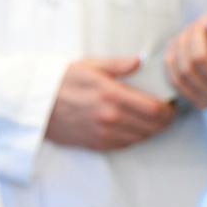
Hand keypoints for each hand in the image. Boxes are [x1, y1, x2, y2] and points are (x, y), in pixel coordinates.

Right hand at [43, 56, 175, 151]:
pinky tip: (133, 129)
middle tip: (166, 114)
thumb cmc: (61, 81)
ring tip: (151, 121)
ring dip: (151, 131)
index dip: (169, 110)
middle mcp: (110, 117)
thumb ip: (118, 64)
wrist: (35, 104)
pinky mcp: (96, 143)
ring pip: (141, 137)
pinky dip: (134, 138)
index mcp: (112, 95)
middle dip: (164, 121)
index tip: (171, 105)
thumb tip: (140, 61)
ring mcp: (103, 133)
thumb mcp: (89, 65)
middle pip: (152, 126)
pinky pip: (125, 145)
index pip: (154, 110)